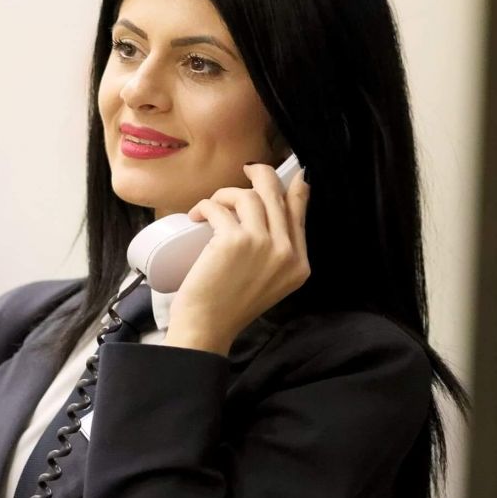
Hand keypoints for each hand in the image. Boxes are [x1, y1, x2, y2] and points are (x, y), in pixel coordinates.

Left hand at [164, 162, 310, 354]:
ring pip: (248, 195)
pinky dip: (205, 206)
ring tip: (208, 209)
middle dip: (261, 174)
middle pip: (277, 194)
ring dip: (224, 195)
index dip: (295, 188)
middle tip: (246, 169)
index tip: (289, 172)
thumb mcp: (268, 281)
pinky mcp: (235, 240)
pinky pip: (219, 207)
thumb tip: (268, 216)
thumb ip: (276, 254)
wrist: (207, 327)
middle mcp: (287, 252)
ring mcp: (263, 244)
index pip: (300, 212)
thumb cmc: (229, 305)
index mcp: (299, 264)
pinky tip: (196, 216)